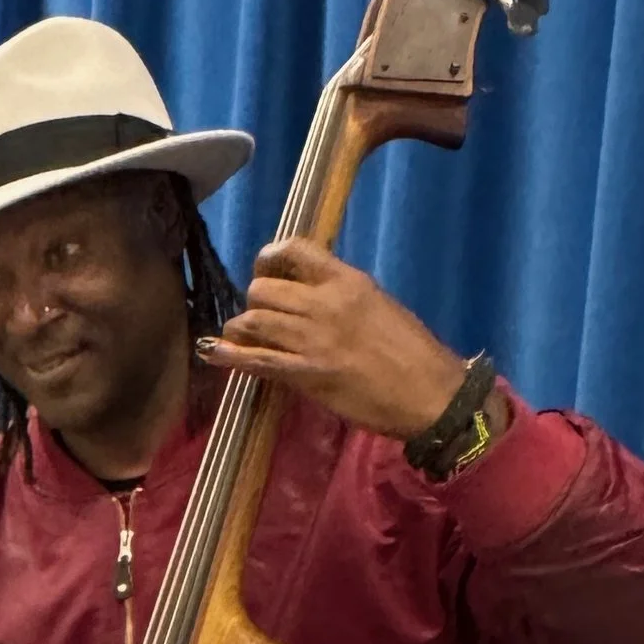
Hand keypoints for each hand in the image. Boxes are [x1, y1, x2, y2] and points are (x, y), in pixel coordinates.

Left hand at [199, 238, 467, 440]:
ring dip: (243, 330)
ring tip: (246, 338)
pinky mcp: (305, 374)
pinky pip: (256, 360)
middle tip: (261, 315)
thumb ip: (339, 295)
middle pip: (262, 289)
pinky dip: (229, 355)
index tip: (267, 271)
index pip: (293, 250)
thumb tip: (307, 292)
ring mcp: (312, 340)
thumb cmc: (411, 350)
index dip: (269, 259)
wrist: (429, 392)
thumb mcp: (377, 304)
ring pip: (252, 320)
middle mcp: (324, 304)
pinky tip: (214, 352)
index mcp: (347, 280)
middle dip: (254, 301)